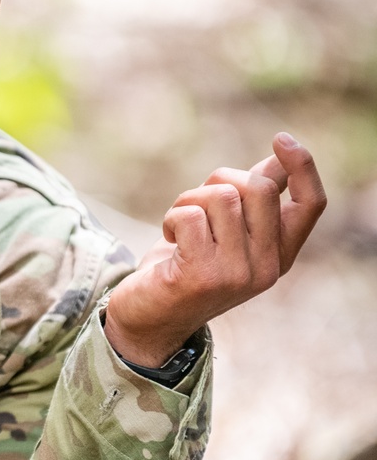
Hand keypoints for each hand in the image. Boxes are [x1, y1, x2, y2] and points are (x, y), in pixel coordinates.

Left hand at [104, 134, 325, 368]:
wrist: (148, 320)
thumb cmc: (186, 266)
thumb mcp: (226, 232)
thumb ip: (252, 201)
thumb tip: (278, 159)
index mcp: (280, 254)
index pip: (311, 204)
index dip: (303, 166)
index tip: (281, 139)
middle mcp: (266, 268)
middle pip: (261, 189)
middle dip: (222, 179)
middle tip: (197, 202)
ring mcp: (237, 274)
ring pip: (222, 197)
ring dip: (189, 199)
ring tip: (178, 223)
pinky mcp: (202, 276)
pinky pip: (191, 215)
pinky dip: (172, 216)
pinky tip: (169, 238)